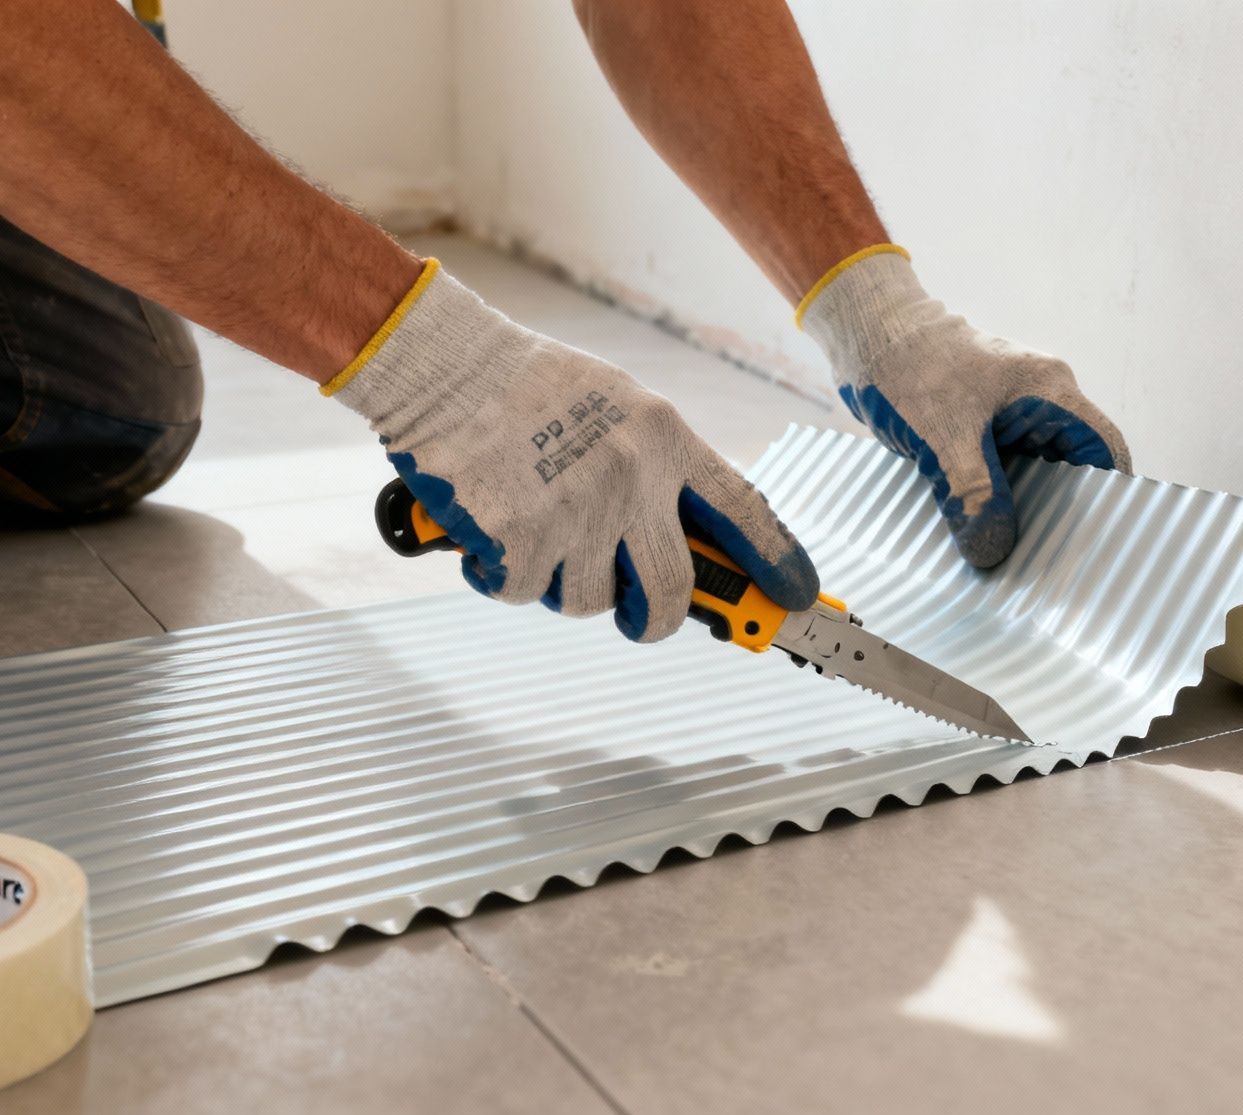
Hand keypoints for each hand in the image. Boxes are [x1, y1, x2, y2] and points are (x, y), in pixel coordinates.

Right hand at [327, 260, 819, 640]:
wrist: (445, 365)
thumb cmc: (525, 383)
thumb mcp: (617, 404)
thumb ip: (654, 464)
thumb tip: (682, 537)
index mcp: (664, 438)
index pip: (743, 509)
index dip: (777, 559)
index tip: (798, 597)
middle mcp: (632, 478)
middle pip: (673, 590)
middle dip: (658, 621)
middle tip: (641, 619)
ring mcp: (576, 512)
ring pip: (590, 600)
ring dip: (562, 584)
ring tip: (536, 534)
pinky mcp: (519, 539)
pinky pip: (526, 593)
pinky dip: (503, 576)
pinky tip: (490, 534)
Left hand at [801, 248, 1129, 567]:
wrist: (867, 334)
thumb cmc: (910, 366)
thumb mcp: (944, 437)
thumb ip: (974, 494)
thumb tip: (994, 550)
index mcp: (1048, 391)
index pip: (1104, 445)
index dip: (1111, 492)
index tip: (1100, 538)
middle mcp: (1039, 399)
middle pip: (1073, 465)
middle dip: (1064, 511)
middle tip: (1051, 561)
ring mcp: (1010, 411)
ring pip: (1034, 470)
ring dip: (1025, 507)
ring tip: (1015, 555)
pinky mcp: (982, 424)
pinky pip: (1002, 467)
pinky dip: (996, 496)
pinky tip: (980, 528)